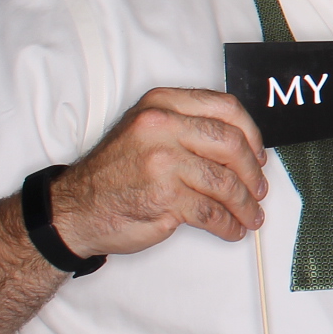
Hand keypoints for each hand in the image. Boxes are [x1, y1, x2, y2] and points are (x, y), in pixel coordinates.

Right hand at [51, 88, 268, 258]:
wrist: (73, 209)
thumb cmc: (115, 172)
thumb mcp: (147, 131)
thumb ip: (189, 127)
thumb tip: (244, 146)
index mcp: (162, 104)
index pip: (225, 108)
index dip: (251, 134)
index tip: (259, 154)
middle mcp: (161, 127)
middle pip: (232, 145)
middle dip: (253, 173)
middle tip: (258, 189)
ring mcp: (163, 162)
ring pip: (225, 182)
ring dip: (245, 205)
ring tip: (250, 216)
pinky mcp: (165, 196)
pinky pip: (212, 212)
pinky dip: (228, 224)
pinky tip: (232, 229)